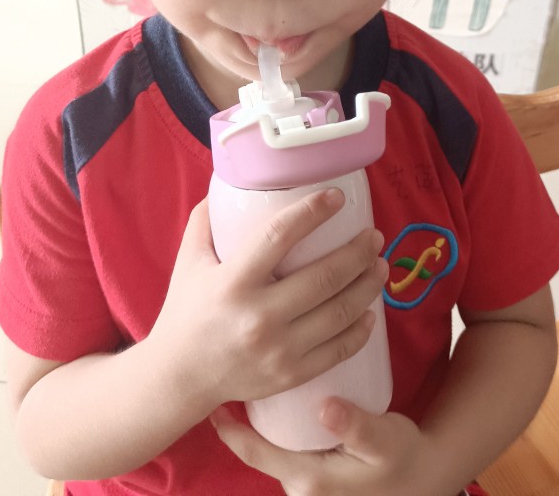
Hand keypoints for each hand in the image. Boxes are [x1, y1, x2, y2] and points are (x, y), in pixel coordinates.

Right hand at [147, 190, 388, 417]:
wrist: (179, 376)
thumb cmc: (186, 311)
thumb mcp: (189, 260)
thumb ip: (207, 220)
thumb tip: (233, 182)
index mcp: (232, 281)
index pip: (279, 236)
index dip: (313, 212)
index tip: (337, 197)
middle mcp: (258, 316)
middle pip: (324, 277)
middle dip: (358, 252)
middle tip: (373, 236)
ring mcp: (278, 350)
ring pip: (339, 313)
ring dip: (368, 286)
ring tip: (379, 266)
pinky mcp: (290, 375)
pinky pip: (338, 351)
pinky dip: (360, 329)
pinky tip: (369, 311)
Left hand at [210, 398, 451, 495]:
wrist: (426, 478)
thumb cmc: (404, 459)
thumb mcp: (385, 440)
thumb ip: (357, 425)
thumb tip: (325, 408)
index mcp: (308, 481)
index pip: (255, 453)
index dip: (230, 430)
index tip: (212, 402)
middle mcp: (301, 488)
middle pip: (259, 451)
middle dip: (241, 423)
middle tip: (232, 380)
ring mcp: (309, 485)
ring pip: (273, 450)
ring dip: (261, 426)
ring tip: (251, 386)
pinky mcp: (318, 478)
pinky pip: (288, 452)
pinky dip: (279, 432)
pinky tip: (281, 405)